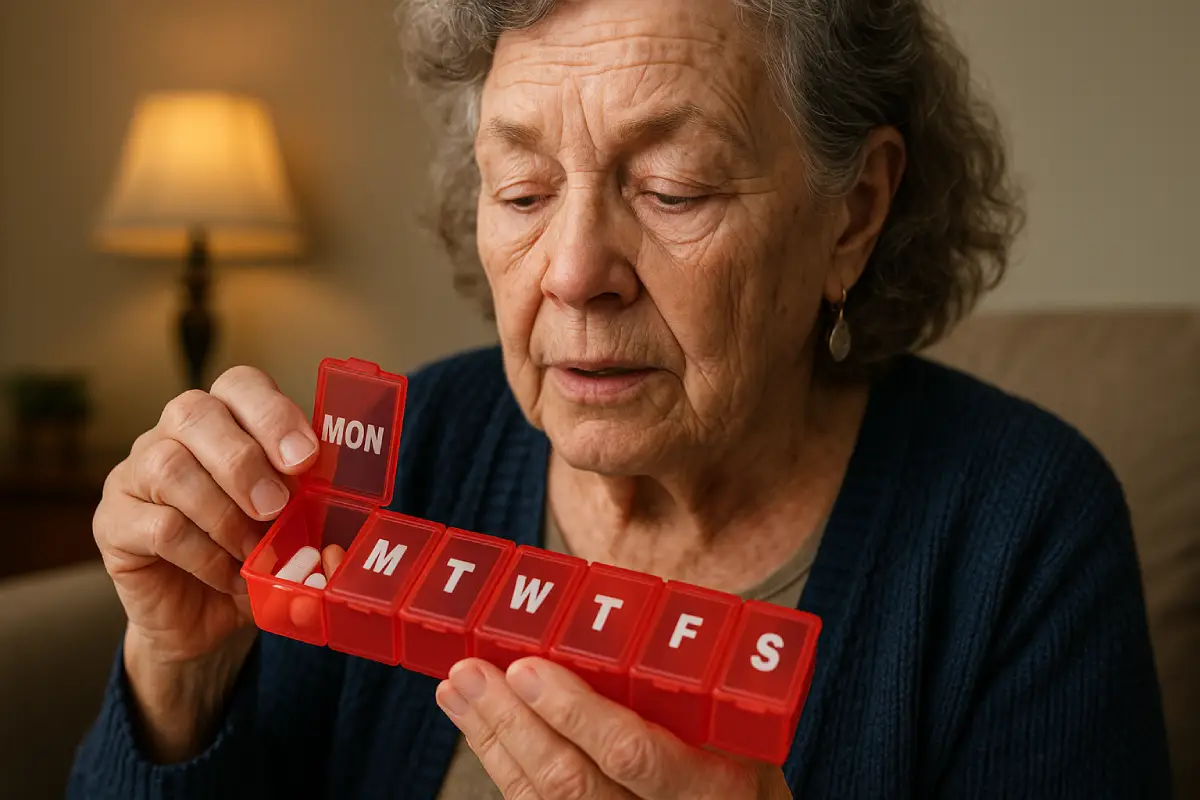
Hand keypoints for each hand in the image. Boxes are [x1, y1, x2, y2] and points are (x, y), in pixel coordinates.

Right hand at [92, 366, 318, 758]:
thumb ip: (317, 522)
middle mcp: (173, 433)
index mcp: (226, 418)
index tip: (306, 457)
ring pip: (170, 467)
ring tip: (253, 549)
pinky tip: (227, 575)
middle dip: (244, 461)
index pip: (240, 384)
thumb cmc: (253, 555)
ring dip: (223, 514)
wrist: (202, 615)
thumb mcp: (294, 531)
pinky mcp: (113, 521)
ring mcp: (135, 473)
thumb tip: (335, 548)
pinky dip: (204, 555)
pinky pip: (158, 526)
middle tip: (276, 507)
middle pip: (195, 413)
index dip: (273, 413)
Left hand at [436, 657, 792, 798]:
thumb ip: (685, 675)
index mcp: (710, 785)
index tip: (527, 668)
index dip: (574, 712)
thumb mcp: (737, 722)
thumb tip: (610, 600)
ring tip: (459, 688)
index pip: (632, 753)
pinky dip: (500, 763)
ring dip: (493, 740)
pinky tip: (476, 724)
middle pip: (572, 784)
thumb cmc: (744, 762)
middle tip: (473, 671)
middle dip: (513, 724)